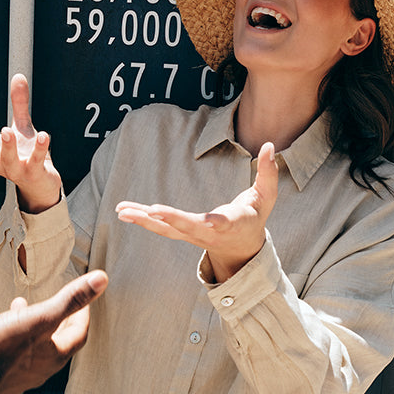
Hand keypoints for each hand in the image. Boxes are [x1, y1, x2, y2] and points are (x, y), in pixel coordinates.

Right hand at [0, 73, 62, 212]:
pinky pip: (36, 161)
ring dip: (7, 147)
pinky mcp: (35, 173)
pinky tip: (44, 135)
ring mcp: (16, 169)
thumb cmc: (26, 155)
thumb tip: (18, 75)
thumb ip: (18, 103)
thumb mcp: (21, 127)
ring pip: (8, 160)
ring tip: (6, 130)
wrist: (41, 184)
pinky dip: (40, 148)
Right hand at [0, 270, 107, 393]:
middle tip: (57, 304)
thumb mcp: (42, 317)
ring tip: (19, 303)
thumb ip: (71, 299)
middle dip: (55, 319)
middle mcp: (37, 364)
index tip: (82, 301)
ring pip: (21, 341)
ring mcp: (12, 367)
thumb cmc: (4, 350)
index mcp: (54, 355)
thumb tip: (101, 280)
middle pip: (53, 339)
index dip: (83, 315)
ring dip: (22, 320)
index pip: (78, 334)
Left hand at [115, 142, 278, 281]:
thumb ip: (268, 172)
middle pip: (188, 227)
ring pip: (166, 230)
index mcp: (233, 224)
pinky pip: (158, 226)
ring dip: (144, 221)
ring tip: (122, 211)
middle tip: (153, 211)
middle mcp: (209, 233)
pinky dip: (141, 218)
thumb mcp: (267, 196)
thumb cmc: (255, 216)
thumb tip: (270, 145)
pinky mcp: (180, 233)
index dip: (216, 222)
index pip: (224, 223)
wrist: (241, 247)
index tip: (210, 221)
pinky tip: (122, 211)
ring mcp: (192, 235)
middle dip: (171, 220)